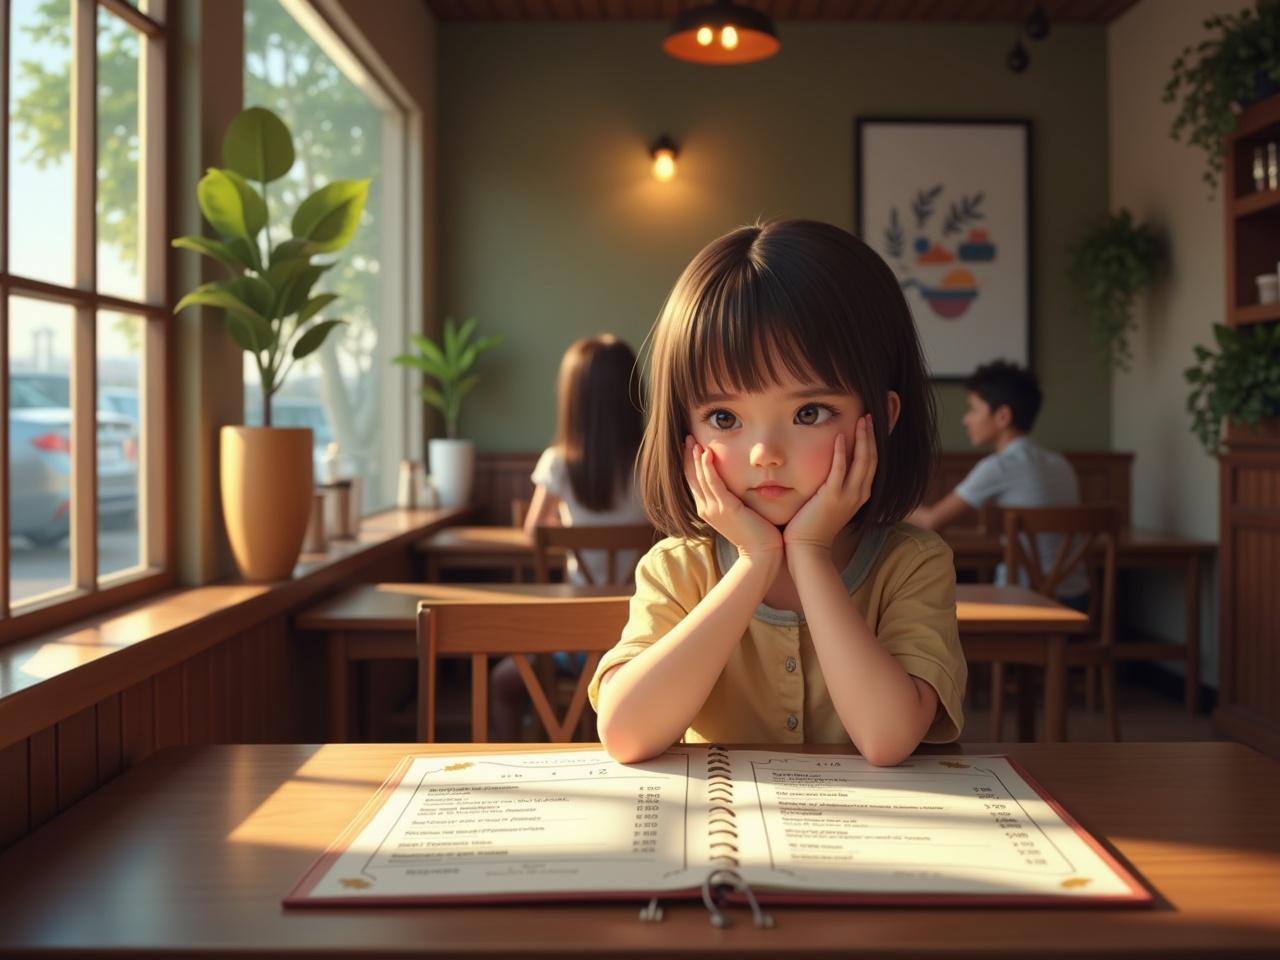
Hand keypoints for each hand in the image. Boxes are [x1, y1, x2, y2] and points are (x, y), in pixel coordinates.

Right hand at [684, 436, 782, 559]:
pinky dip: (708, 468)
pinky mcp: (725, 508)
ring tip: (693, 441)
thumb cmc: (757, 533)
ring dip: (695, 457)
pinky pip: (712, 483)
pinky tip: (706, 453)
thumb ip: (734, 498)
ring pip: (699, 478)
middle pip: (691, 477)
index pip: (694, 481)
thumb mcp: (739, 512)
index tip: (690, 445)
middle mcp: (706, 508)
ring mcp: (713, 509)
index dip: (690, 463)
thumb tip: (737, 484)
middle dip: (688, 456)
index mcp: (707, 509)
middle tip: (687, 437)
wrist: (762, 553)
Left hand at [783, 414, 877, 556]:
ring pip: (862, 461)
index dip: (873, 443)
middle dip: (872, 435)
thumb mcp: (829, 503)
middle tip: (871, 415)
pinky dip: (841, 453)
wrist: (808, 549)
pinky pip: (840, 470)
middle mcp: (859, 494)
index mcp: (859, 494)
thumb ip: (833, 486)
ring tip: (862, 419)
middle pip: (871, 458)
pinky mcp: (832, 498)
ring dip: (862, 438)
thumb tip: (829, 472)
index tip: (870, 425)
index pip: (871, 463)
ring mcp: (848, 496)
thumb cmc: (813, 526)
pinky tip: (840, 436)